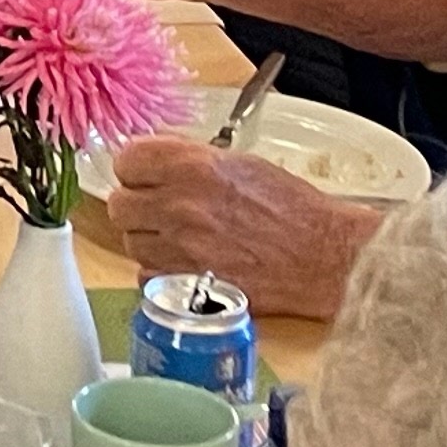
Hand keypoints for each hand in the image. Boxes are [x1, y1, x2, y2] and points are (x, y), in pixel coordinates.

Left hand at [98, 138, 378, 321]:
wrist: (326, 257)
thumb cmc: (292, 208)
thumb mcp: (240, 164)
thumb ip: (190, 159)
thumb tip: (155, 162)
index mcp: (192, 166)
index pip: (126, 160)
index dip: (135, 169)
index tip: (145, 175)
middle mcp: (180, 206)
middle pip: (120, 205)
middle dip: (136, 206)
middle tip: (157, 209)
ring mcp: (183, 249)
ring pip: (131, 243)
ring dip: (149, 240)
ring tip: (180, 238)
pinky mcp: (190, 286)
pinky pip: (149, 277)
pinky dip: (162, 272)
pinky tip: (187, 264)